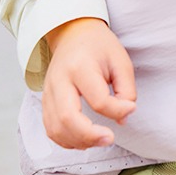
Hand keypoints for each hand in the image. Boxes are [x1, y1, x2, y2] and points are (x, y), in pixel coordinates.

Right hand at [42, 17, 136, 149]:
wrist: (74, 33)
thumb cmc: (100, 47)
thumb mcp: (121, 61)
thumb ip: (126, 90)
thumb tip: (123, 118)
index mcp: (80, 67)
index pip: (98, 99)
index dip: (118, 110)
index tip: (130, 108)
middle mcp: (59, 81)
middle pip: (67, 118)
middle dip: (90, 135)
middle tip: (110, 139)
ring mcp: (48, 92)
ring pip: (55, 128)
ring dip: (78, 141)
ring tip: (99, 139)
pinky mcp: (45, 101)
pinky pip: (50, 129)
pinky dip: (66, 140)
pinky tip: (84, 139)